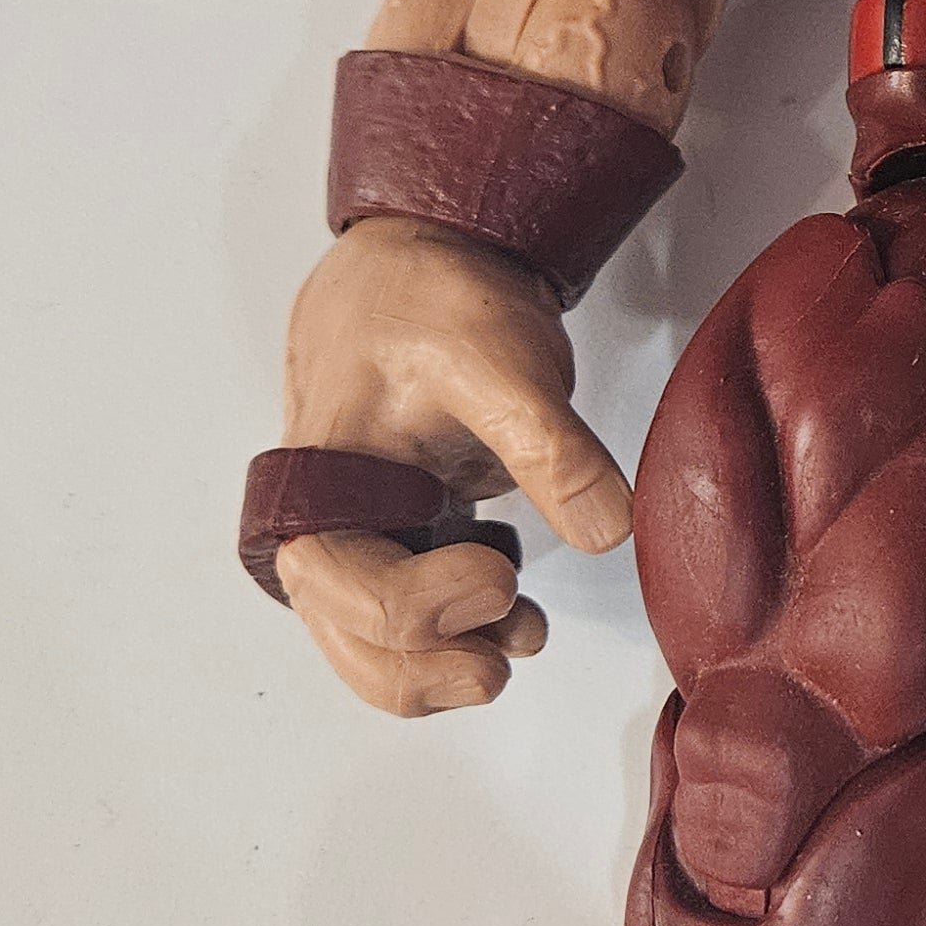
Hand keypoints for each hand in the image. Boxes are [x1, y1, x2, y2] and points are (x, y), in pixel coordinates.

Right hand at [275, 216, 633, 713]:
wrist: (430, 257)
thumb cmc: (437, 300)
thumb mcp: (503, 361)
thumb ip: (552, 449)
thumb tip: (607, 532)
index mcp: (318, 481)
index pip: (341, 587)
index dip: (419, 605)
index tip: (500, 569)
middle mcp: (323, 520)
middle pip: (349, 640)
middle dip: (427, 668)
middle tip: (508, 649)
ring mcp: (359, 533)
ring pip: (375, 647)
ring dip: (444, 664)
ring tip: (520, 632)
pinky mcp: (400, 534)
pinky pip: (410, 618)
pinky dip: (459, 636)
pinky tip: (515, 614)